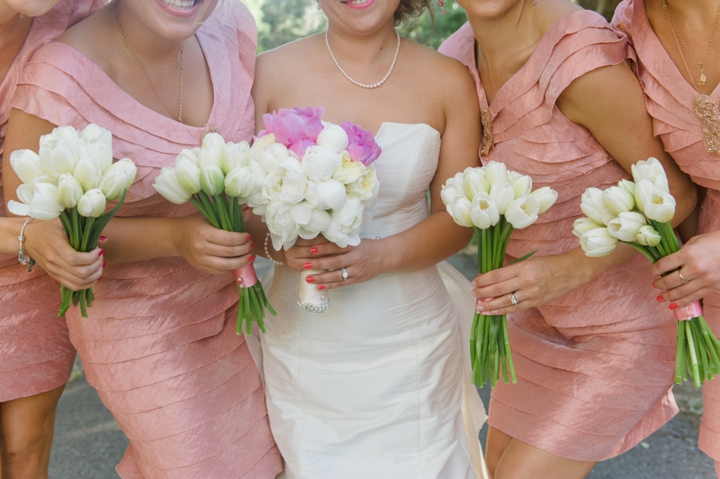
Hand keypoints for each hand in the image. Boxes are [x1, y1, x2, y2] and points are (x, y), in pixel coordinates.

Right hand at [23, 219, 105, 290]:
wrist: (27, 239)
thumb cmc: (47, 228)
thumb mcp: (64, 224)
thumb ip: (84, 232)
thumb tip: (104, 240)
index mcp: (55, 246)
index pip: (75, 259)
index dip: (91, 257)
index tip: (98, 250)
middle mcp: (53, 261)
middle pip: (80, 273)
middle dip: (96, 266)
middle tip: (101, 257)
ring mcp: (53, 271)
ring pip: (78, 283)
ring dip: (94, 276)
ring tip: (99, 266)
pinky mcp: (55, 277)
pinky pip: (73, 286)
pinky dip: (87, 283)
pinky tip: (94, 275)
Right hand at [174, 213, 253, 273]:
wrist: (176, 237)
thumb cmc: (194, 224)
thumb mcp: (209, 216)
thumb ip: (229, 215)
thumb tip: (247, 211)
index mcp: (204, 233)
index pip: (228, 238)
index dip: (242, 239)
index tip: (248, 236)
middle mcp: (201, 248)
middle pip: (229, 252)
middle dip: (244, 249)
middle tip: (251, 245)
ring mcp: (200, 260)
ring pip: (226, 265)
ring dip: (241, 262)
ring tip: (249, 256)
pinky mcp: (201, 268)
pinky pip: (220, 271)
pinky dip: (231, 267)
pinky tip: (237, 261)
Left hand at [290, 238, 384, 290]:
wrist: (384, 257)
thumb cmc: (367, 247)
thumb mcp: (356, 241)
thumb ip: (341, 243)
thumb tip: (320, 241)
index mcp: (353, 247)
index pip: (336, 247)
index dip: (323, 248)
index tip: (310, 249)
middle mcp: (354, 259)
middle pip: (334, 262)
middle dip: (319, 264)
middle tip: (305, 264)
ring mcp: (356, 270)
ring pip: (336, 275)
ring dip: (321, 278)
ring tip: (308, 278)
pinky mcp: (356, 279)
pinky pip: (341, 284)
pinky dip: (330, 286)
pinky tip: (319, 287)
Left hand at [470, 251, 593, 315]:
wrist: (570, 272)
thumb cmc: (548, 263)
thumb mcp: (528, 261)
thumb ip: (511, 269)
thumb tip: (491, 276)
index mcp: (523, 268)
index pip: (498, 275)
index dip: (484, 280)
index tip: (474, 281)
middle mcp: (527, 282)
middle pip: (499, 289)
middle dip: (483, 293)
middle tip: (473, 294)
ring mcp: (532, 294)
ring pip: (506, 302)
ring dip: (490, 305)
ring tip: (479, 307)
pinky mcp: (536, 303)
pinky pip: (515, 309)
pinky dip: (502, 311)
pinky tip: (492, 312)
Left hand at [651, 230, 719, 308]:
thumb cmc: (715, 241)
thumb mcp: (695, 241)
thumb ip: (681, 252)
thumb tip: (668, 263)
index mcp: (688, 254)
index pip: (664, 264)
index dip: (655, 270)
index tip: (652, 272)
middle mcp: (695, 268)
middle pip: (671, 281)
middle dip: (660, 284)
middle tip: (654, 285)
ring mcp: (705, 280)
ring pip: (681, 292)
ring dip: (668, 296)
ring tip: (660, 297)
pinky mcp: (712, 288)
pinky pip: (694, 297)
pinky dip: (682, 302)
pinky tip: (673, 304)